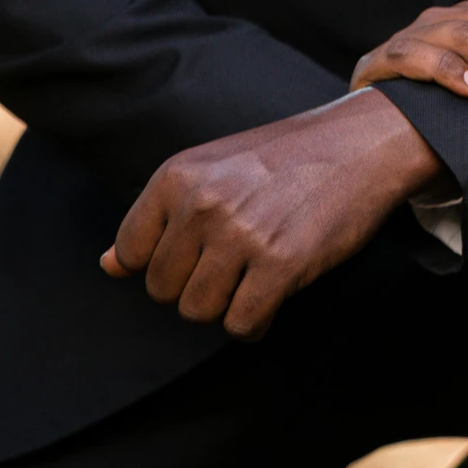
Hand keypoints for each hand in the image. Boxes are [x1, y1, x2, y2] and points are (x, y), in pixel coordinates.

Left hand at [99, 87, 444, 339]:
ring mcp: (240, 234)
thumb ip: (159, 217)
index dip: (162, 262)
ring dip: (227, 303)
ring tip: (256, 269)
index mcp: (178, 176)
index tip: (198, 247)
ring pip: (199, 312)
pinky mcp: (280, 265)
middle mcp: (202, 203)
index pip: (130, 253)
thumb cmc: (285, 158)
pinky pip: (242, 325)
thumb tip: (107, 266)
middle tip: (236, 256)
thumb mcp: (212, 168)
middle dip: (196, 284)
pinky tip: (275, 289)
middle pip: (163, 290)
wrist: (361, 143)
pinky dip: (257, 319)